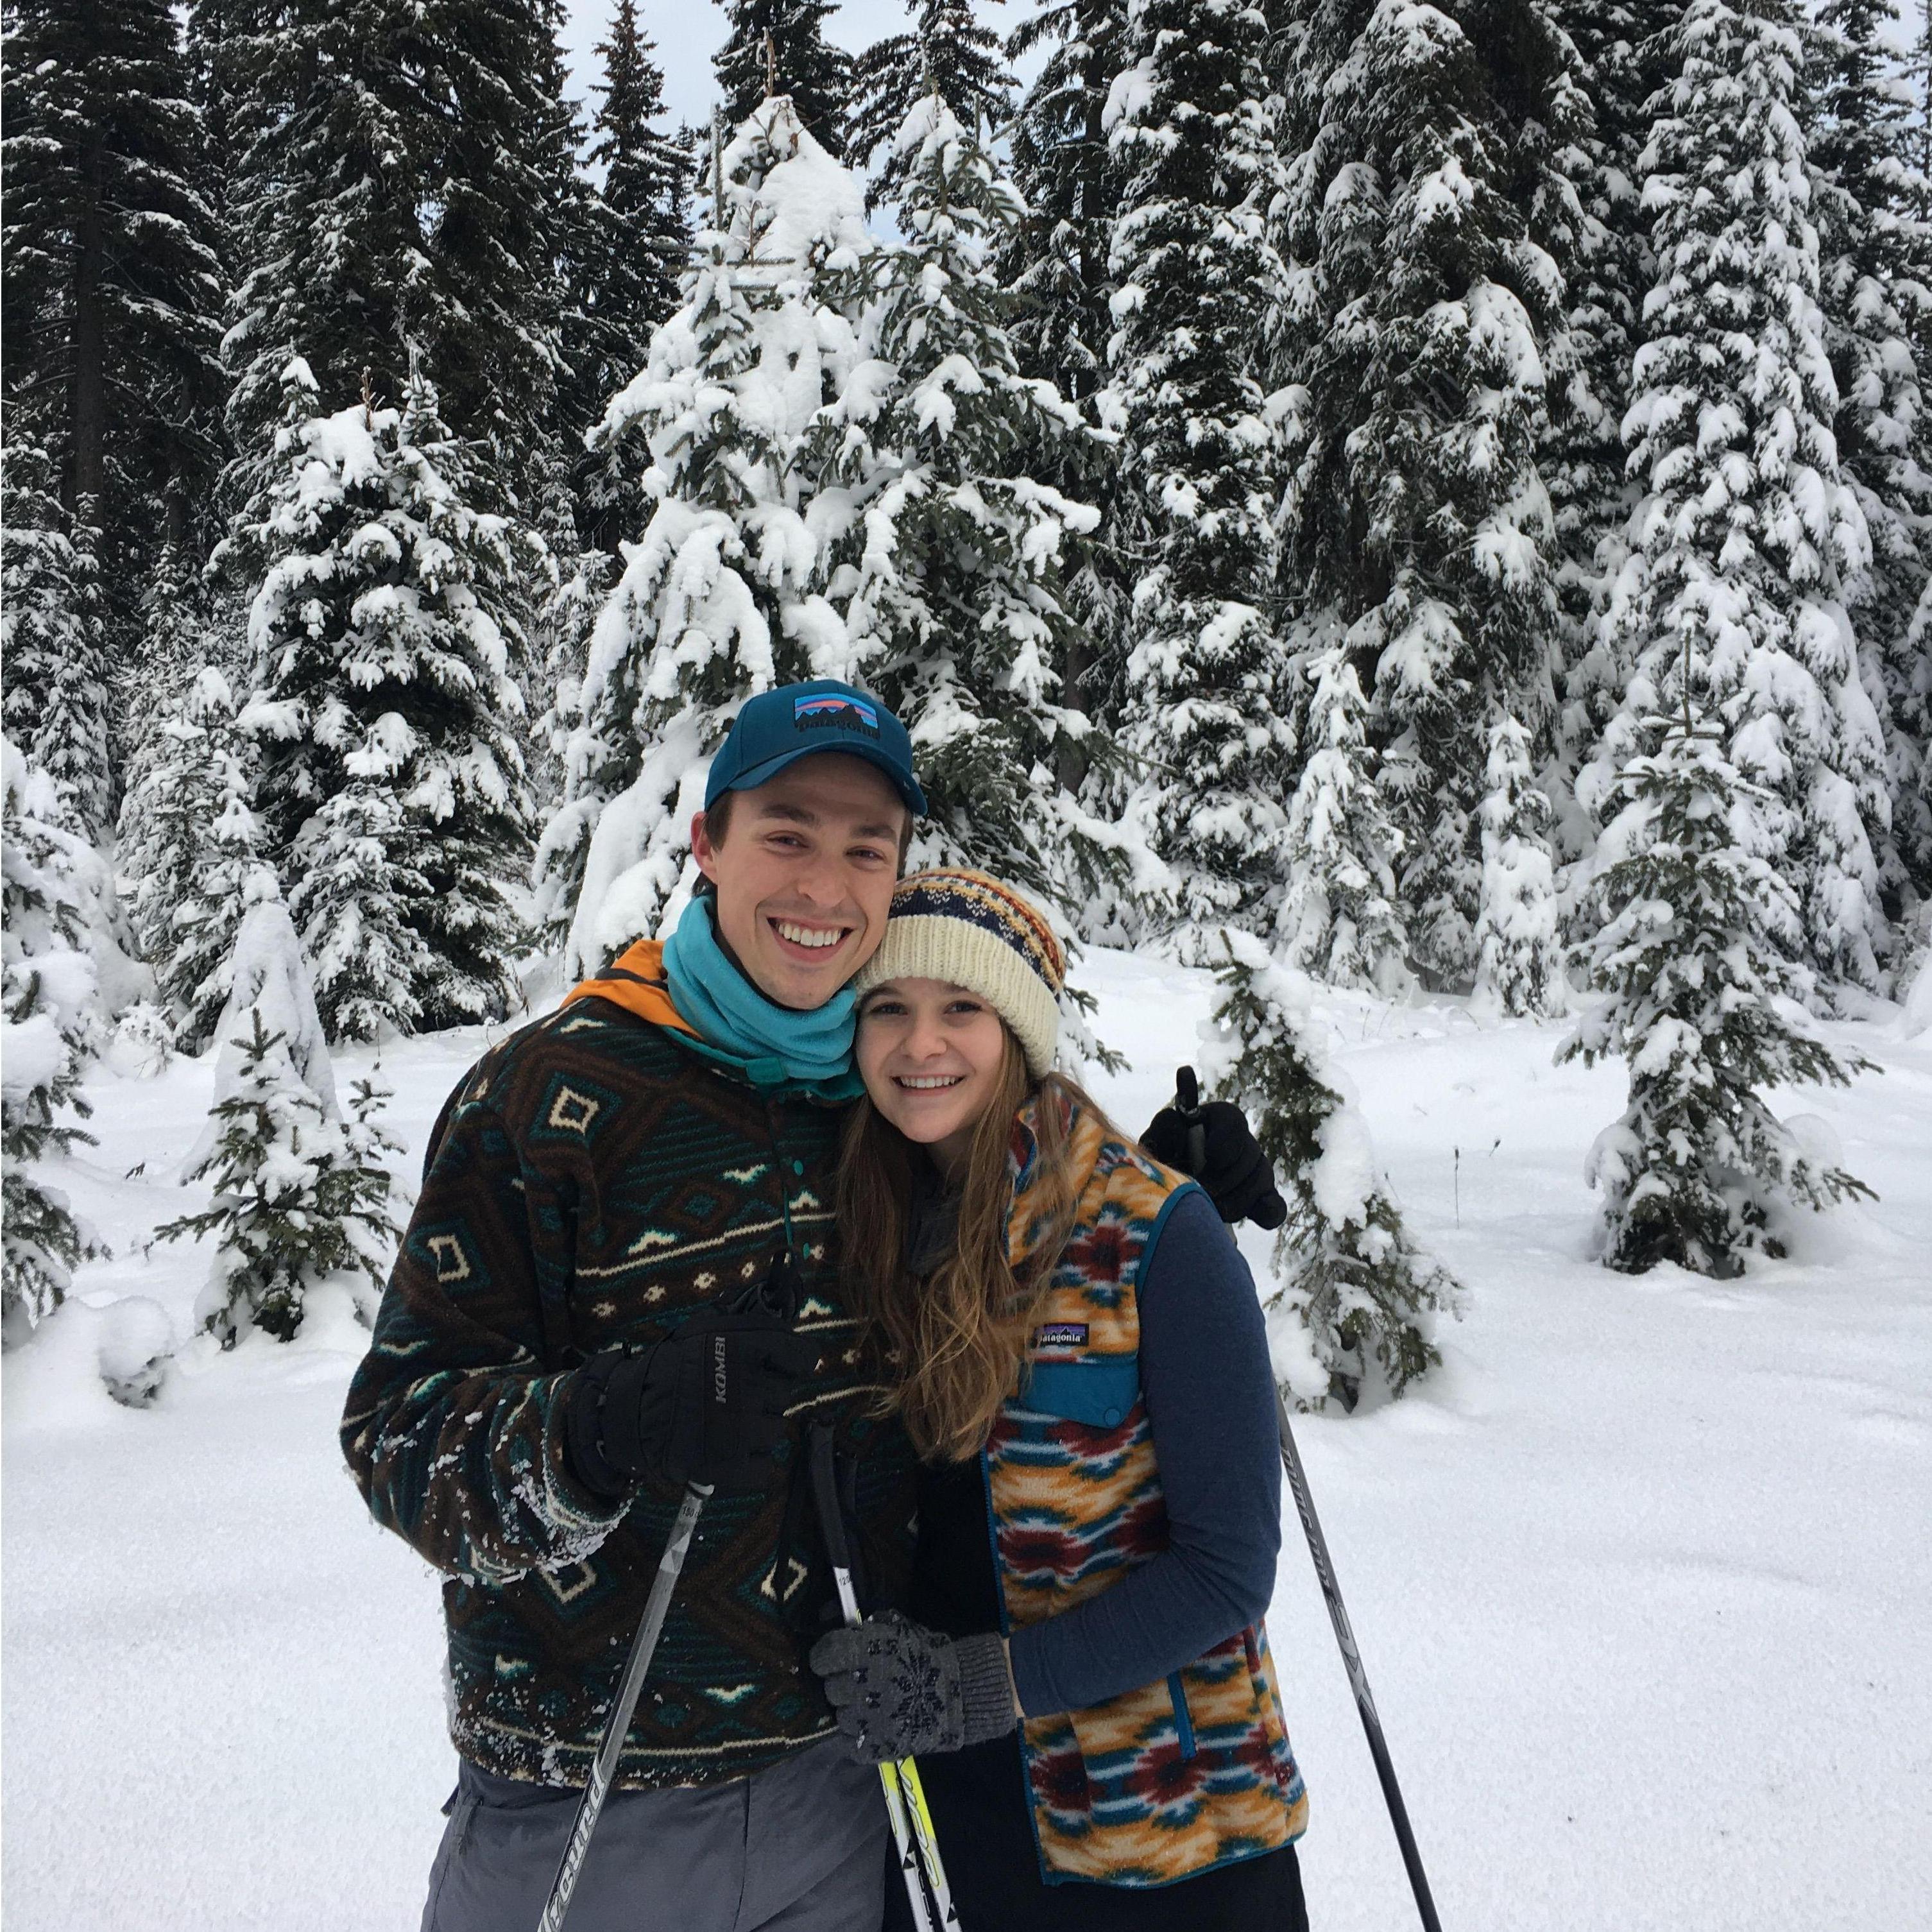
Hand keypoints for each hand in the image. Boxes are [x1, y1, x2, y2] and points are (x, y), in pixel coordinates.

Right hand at [565, 1309, 819, 1496]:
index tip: (778, 1367)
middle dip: (764, 1396)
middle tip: (733, 1396)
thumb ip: (753, 1330)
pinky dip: (750, 1465)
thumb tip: (789, 1333)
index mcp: (747, 1349)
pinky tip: (730, 1452)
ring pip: (774, 1432)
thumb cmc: (674, 1367)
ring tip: (726, 1422)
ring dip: (756, 1429)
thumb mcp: (711, 1329)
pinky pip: (763, 1470)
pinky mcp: (731, 1467)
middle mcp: (750, 1388)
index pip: (802, 1357)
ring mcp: (742, 1431)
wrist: (634, 1411)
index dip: (792, 1363)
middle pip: (783, 1396)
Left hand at [809, 1613, 1016, 1761]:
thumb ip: (869, 1629)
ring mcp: (862, 1721)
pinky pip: (850, 1743)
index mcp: (859, 1652)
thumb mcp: (899, 1630)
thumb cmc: (928, 1657)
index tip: (833, 1660)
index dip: (826, 1658)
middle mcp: (854, 1686)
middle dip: (843, 1685)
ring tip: (874, 1706)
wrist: (958, 1694)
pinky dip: (859, 1736)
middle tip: (862, 1684)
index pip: (822, 1656)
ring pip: (841, 1717)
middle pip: (830, 1689)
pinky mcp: (871, 1747)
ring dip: (854, 1711)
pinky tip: (876, 1725)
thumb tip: (848, 1628)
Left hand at [1140, 1066, 1288, 1230]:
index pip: (1235, 1121)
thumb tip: (1185, 1081)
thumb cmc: (1161, 1158)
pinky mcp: (1261, 1197)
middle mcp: (1243, 1139)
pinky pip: (1273, 1206)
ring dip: (1232, 1201)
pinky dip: (1268, 1212)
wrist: (1166, 1191)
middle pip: (1250, 1156)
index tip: (1206, 1158)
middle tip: (1197, 1192)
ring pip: (1260, 1183)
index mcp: (1220, 1118)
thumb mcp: (1157, 1139)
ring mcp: (1256, 1168)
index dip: (1224, 1143)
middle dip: (1222, 1180)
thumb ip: (1169, 1123)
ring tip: (1206, 1208)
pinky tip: (1258, 1215)